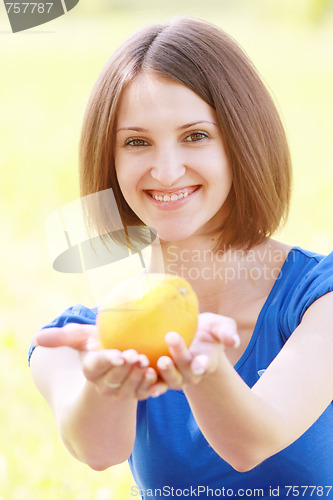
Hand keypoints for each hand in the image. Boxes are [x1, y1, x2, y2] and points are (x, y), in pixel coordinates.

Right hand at [33, 324, 165, 399]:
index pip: (98, 365)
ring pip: (130, 388)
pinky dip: (152, 389)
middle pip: (115, 377)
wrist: (119, 355)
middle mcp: (105, 384)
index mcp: (92, 369)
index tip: (119, 354)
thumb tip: (36, 338)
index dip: (108, 361)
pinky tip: (161, 381)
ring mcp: (122, 391)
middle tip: (137, 356)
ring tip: (148, 364)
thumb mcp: (83, 336)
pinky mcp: (139, 393)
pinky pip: (145, 394)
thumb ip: (63, 336)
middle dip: (126, 368)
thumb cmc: (99, 343)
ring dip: (139, 378)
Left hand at [156, 312, 239, 389]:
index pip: (205, 363)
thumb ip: (227, 332)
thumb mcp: (219, 326)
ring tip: (159, 360)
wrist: (192, 338)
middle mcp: (192, 372)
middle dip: (180, 356)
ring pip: (172, 380)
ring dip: (166, 372)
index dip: (202, 364)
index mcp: (207, 360)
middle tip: (171, 337)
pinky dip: (151, 383)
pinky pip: (157, 383)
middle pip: (186, 369)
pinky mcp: (162, 378)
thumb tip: (234, 341)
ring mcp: (177, 377)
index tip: (199, 363)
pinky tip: (143, 375)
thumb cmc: (207, 330)